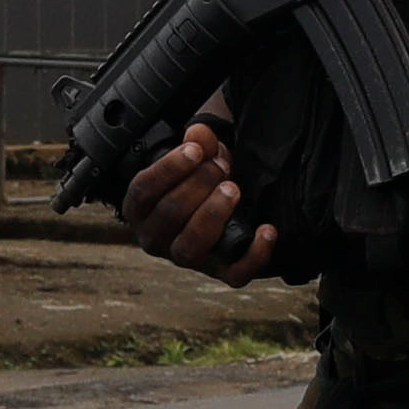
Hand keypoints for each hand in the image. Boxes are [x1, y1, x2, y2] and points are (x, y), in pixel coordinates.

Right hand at [122, 117, 282, 283]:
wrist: (225, 211)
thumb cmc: (202, 181)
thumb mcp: (199, 157)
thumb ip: (199, 143)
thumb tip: (199, 133)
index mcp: (141, 209)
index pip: (143, 191)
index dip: (168, 169)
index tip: (194, 150)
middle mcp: (156, 238)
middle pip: (168, 216)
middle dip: (197, 186)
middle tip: (221, 166)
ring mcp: (187, 259)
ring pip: (190, 248)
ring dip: (212, 215)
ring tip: (233, 189)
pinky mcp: (220, 273)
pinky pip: (234, 275)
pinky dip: (254, 254)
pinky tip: (267, 228)